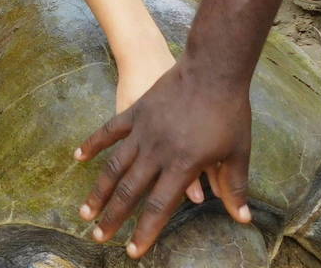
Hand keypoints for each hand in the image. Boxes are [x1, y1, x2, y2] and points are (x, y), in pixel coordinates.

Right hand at [74, 61, 252, 258]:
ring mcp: (143, 132)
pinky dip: (93, 144)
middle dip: (113, 218)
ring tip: (84, 211)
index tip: (133, 252)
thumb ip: (235, 187)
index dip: (146, 232)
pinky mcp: (135, 113)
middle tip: (98, 237)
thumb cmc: (229, 112)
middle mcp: (157, 152)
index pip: (159, 207)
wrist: (213, 70)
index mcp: (183, 165)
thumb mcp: (238, 152)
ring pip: (115, 167)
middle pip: (130, 192)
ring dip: (99, 191)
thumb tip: (243, 219)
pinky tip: (77, 157)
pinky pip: (109, 131)